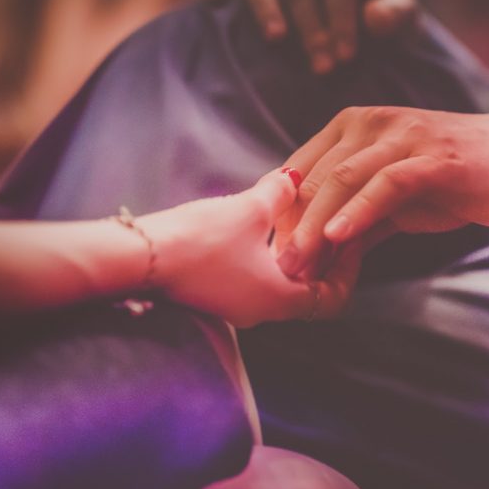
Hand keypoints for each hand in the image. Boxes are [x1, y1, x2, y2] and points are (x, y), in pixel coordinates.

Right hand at [137, 168, 366, 326]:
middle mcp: (260, 311)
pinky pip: (254, 279)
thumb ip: (279, 194)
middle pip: (308, 291)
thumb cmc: (198, 239)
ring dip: (293, 256)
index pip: (332, 298)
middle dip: (322, 258)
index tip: (349, 237)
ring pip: (279, 284)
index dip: (347, 269)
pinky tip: (261, 227)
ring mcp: (235, 306)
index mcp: (279, 300)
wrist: (138, 257)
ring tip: (298, 220)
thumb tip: (295, 177)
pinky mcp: (214, 294)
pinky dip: (266, 257)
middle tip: (330, 223)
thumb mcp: (248, 210)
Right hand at [205, 0, 417, 73]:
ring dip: (269, 12)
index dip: (341, 16)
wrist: (366, 35)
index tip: (346, 56)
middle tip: (323, 68)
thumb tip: (373, 17)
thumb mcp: (404, 19)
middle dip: (312, 27)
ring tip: (276, 40)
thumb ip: (395, 14)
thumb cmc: (385, 23)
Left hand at [273, 105, 488, 277]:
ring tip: (299, 262)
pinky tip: (338, 239)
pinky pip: (385, 184)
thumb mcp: (392, 202)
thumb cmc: (453, 180)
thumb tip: (316, 257)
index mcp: (352, 127)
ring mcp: (402, 137)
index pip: (300, 171)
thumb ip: (355, 220)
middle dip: (293, 226)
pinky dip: (358, 211)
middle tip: (280, 268)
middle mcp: (371, 124)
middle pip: (315, 177)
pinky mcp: (432, 158)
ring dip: (316, 225)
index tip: (271, 255)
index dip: (282, 215)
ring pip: (343, 179)